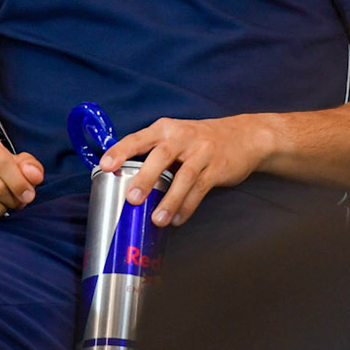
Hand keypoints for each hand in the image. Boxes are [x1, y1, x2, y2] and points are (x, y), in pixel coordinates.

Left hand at [100, 115, 275, 227]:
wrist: (244, 136)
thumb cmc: (200, 141)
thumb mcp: (176, 137)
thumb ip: (155, 154)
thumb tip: (127, 183)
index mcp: (165, 128)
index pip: (138, 138)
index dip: (121, 151)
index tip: (105, 165)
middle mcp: (182, 136)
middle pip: (161, 156)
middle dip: (145, 178)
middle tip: (132, 199)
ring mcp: (202, 151)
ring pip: (183, 177)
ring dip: (169, 200)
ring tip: (157, 220)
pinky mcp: (217, 167)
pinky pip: (200, 188)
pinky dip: (188, 206)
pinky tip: (177, 219)